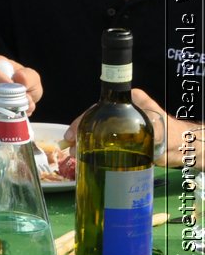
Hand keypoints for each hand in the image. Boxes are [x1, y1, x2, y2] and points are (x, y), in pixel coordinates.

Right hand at [0, 55, 42, 113]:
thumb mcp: (32, 77)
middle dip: (2, 96)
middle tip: (18, 100)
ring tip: (19, 106)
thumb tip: (19, 78)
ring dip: (3, 106)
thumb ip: (29, 77)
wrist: (23, 95)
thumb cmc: (25, 82)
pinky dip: (1, 113)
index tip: (12, 86)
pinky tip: (12, 111)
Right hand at [68, 87, 191, 168]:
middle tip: (70, 145)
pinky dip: (93, 147)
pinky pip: (103, 139)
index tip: (72, 133)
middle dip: (80, 131)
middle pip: (94, 118)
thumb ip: (143, 126)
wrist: (184, 149)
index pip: (99, 107)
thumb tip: (122, 131)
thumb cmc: (173, 135)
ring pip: (96, 129)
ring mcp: (121, 123)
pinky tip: (85, 155)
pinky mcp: (122, 137)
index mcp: (130, 100)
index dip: (83, 120)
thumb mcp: (158, 127)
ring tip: (75, 153)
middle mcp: (123, 110)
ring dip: (84, 140)